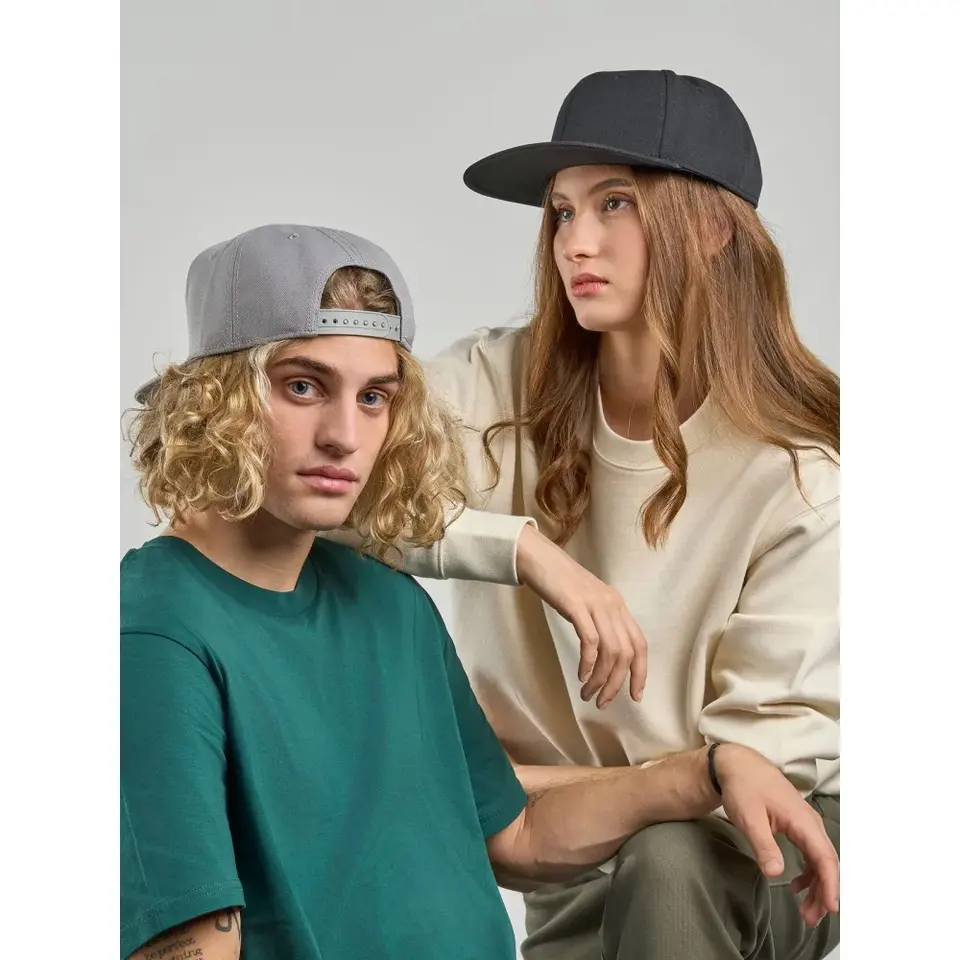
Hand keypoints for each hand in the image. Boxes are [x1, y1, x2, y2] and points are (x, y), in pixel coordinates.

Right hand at [515, 524, 646, 706]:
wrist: (539, 558)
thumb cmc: (560, 583)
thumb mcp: (588, 602)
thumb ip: (600, 622)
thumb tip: (606, 656)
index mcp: (618, 606)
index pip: (640, 644)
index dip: (640, 673)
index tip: (635, 696)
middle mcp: (613, 605)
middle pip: (626, 653)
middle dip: (616, 684)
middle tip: (602, 702)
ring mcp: (595, 604)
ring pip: (611, 651)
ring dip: (601, 679)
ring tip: (588, 694)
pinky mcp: (576, 605)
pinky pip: (590, 641)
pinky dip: (588, 663)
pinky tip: (581, 676)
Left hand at [713, 744, 839, 926]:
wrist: (738, 765)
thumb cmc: (744, 788)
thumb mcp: (749, 818)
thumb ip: (764, 845)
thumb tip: (776, 873)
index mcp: (803, 821)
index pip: (824, 858)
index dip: (830, 884)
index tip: (830, 907)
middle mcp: (810, 823)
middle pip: (826, 863)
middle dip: (824, 892)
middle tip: (811, 918)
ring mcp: (805, 824)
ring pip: (819, 860)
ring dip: (816, 886)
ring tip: (805, 910)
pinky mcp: (797, 825)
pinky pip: (811, 853)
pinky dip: (808, 873)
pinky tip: (796, 885)